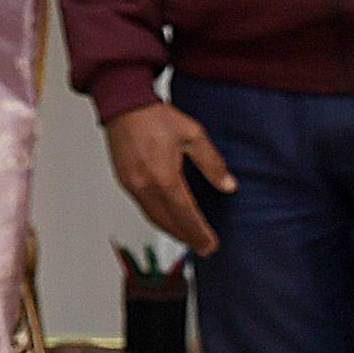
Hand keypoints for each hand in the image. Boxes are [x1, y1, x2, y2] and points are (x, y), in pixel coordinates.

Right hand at [103, 103, 235, 256]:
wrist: (125, 105)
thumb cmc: (156, 117)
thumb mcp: (193, 136)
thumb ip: (212, 163)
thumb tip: (228, 185)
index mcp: (164, 178)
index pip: (185, 216)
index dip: (199, 233)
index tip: (211, 245)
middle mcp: (145, 187)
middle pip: (168, 223)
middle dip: (187, 238)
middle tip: (203, 247)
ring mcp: (132, 186)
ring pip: (154, 218)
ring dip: (172, 231)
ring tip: (188, 237)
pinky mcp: (125, 182)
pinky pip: (143, 208)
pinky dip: (158, 218)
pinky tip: (168, 218)